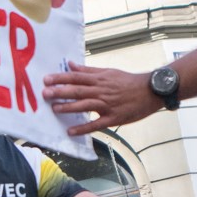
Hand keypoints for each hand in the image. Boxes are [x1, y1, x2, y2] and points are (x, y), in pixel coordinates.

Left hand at [44, 66, 161, 136]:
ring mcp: (107, 105)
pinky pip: (96, 124)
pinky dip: (83, 128)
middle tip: (45, 94)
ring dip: (69, 107)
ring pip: (85, 105)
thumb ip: (87, 70)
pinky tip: (71, 131)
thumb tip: (70, 64)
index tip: (46, 79)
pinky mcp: (113, 118)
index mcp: (99, 79)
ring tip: (54, 109)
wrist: (150, 91)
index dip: (60, 78)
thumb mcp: (108, 72)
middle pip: (78, 90)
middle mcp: (101, 91)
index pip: (76, 77)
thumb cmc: (128, 82)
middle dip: (60, 92)